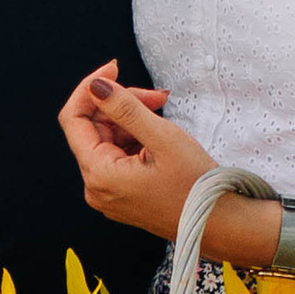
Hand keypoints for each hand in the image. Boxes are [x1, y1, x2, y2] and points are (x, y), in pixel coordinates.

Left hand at [54, 60, 208, 239]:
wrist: (220, 224)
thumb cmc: (196, 185)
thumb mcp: (162, 138)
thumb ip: (124, 108)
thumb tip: (96, 86)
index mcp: (99, 174)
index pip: (74, 119)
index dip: (90, 89)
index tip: (115, 69)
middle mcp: (96, 187)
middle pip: (93, 129)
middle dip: (121, 105)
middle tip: (157, 97)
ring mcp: (108, 194)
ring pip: (108, 140)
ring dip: (131, 119)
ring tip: (163, 112)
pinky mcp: (122, 195)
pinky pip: (119, 157)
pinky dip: (136, 138)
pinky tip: (159, 134)